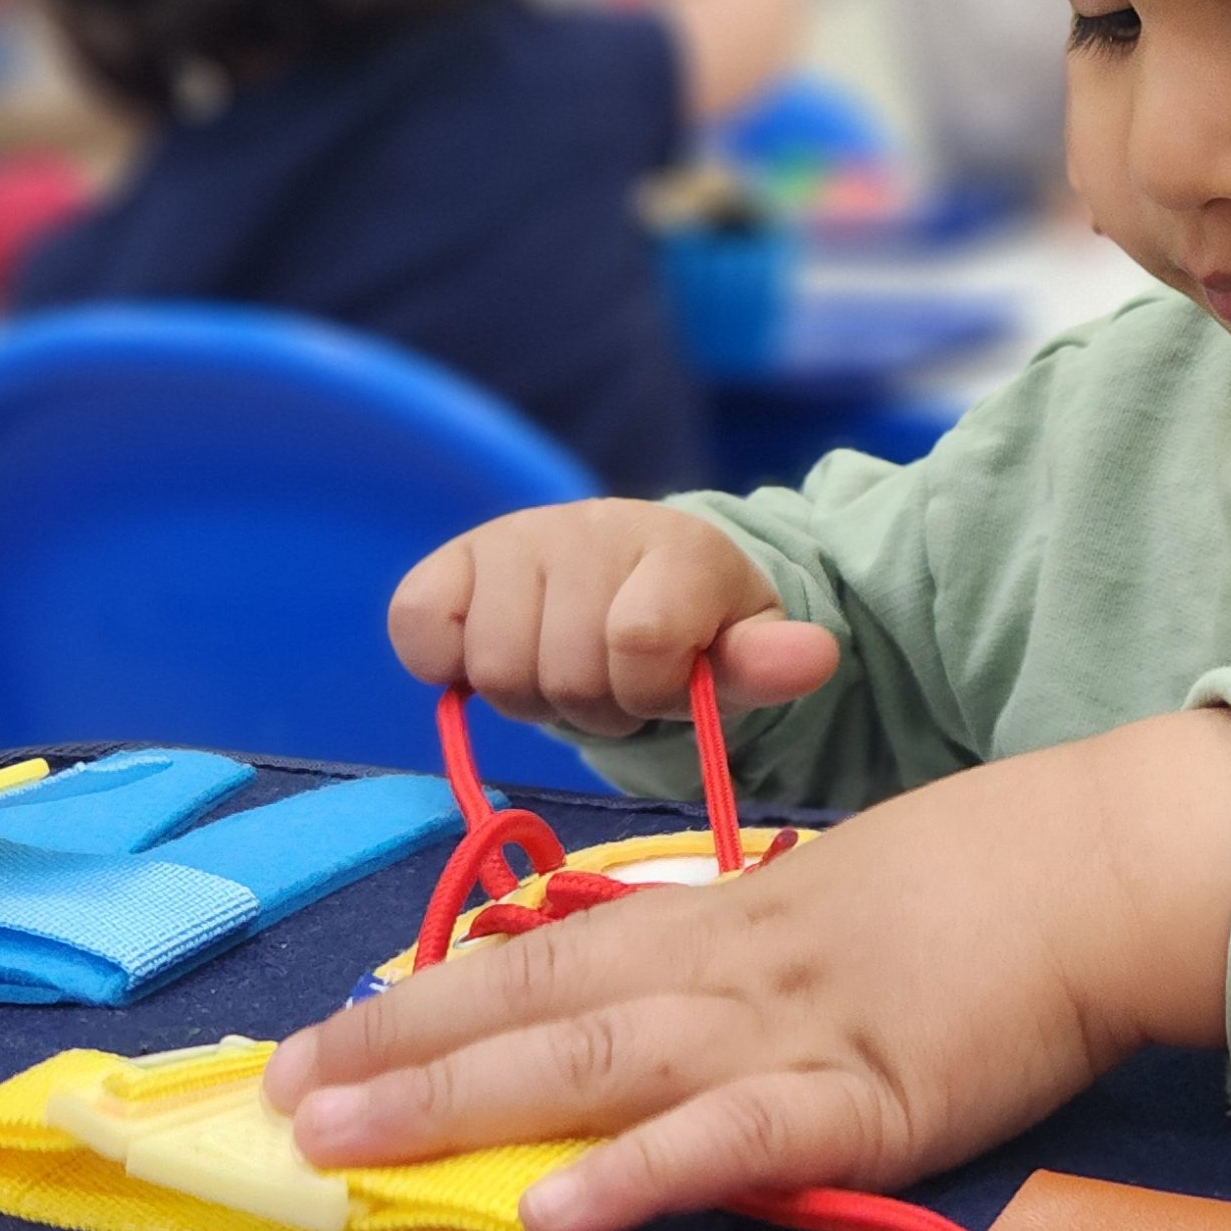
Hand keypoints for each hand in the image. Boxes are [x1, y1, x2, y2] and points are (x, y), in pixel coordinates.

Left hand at [263, 709, 1230, 1230]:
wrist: (1106, 865)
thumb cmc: (989, 886)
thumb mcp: (842, 901)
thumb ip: (750, 957)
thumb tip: (656, 1005)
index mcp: (726, 923)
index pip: (546, 958)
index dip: (426, 997)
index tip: (321, 1037)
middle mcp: (730, 969)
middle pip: (537, 1008)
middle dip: (397, 1056)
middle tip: (280, 1104)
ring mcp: (790, 1033)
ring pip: (598, 1065)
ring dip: (461, 1104)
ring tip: (352, 1147)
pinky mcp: (865, 1101)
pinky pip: (735, 1144)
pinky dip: (642, 1176)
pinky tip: (560, 1214)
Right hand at [389, 501, 840, 737]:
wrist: (632, 579)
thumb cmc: (691, 629)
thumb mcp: (738, 652)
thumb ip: (768, 662)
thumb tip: (814, 657)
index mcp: (675, 547)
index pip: (642, 640)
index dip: (650, 690)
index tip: (665, 685)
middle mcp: (591, 527)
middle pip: (563, 670)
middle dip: (594, 703)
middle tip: (612, 685)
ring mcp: (514, 537)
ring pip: (495, 666)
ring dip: (530, 692)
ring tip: (562, 667)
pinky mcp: (448, 560)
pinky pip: (417, 625)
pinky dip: (445, 660)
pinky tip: (490, 650)